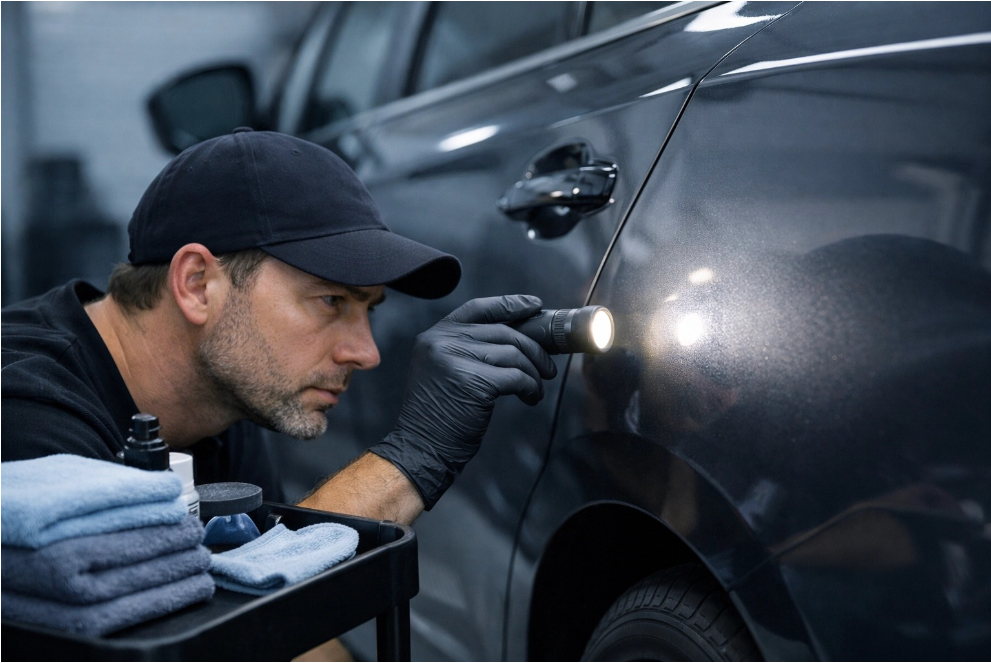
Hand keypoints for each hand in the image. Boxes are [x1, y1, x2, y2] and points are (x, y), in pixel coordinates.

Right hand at [369, 295, 557, 508]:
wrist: (421, 448)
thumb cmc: (439, 415)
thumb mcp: (444, 370)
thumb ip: (469, 349)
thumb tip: (519, 339)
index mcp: (434, 336)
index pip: (478, 308)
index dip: (510, 304)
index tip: (535, 306)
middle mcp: (441, 341)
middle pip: (503, 332)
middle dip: (534, 349)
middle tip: (547, 368)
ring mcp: (456, 359)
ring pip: (514, 354)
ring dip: (533, 373)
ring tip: (536, 388)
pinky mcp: (474, 381)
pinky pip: (517, 377)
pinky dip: (531, 387)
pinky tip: (531, 398)